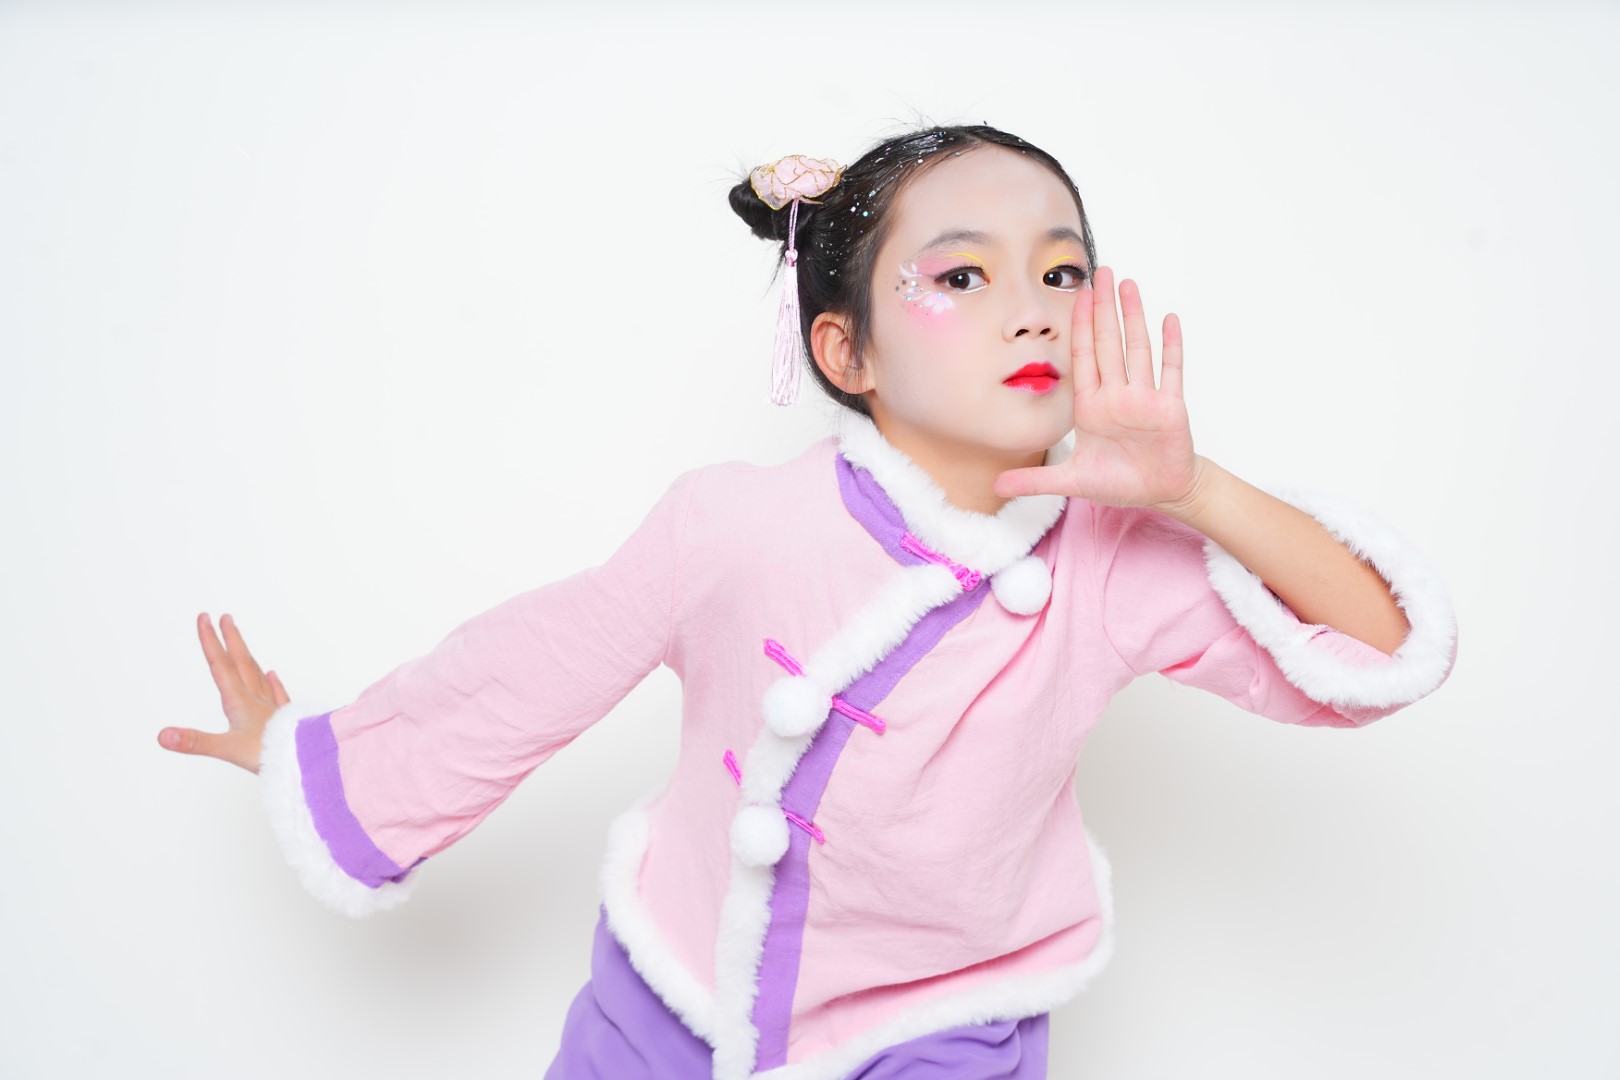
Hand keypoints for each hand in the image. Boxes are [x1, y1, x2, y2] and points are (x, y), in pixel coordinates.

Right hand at [160, 612, 288, 773]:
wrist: (304, 760)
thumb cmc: (268, 755)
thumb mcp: (226, 749)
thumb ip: (194, 741)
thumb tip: (164, 736)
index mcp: (239, 701)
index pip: (220, 665)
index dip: (210, 641)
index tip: (204, 618)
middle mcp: (256, 699)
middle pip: (241, 662)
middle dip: (230, 639)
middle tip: (225, 617)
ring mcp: (271, 708)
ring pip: (257, 674)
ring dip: (247, 655)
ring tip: (241, 642)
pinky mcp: (285, 719)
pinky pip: (277, 694)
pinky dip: (272, 682)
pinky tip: (273, 675)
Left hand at [993, 265, 1203, 514]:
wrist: (1161, 493)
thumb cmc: (1119, 481)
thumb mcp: (1071, 481)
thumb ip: (1034, 480)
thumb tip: (995, 486)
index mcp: (1091, 406)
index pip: (1083, 357)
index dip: (1080, 326)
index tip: (1076, 295)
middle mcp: (1117, 395)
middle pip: (1109, 343)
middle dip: (1104, 309)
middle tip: (1101, 272)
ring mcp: (1144, 398)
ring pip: (1137, 349)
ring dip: (1134, 316)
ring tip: (1128, 284)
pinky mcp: (1169, 408)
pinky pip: (1170, 371)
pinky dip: (1170, 346)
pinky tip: (1168, 318)